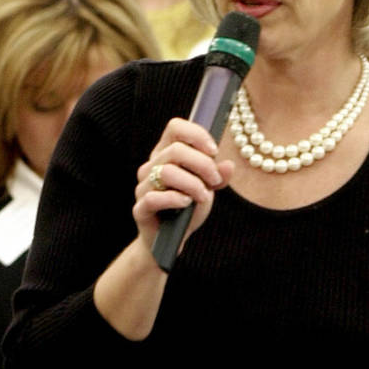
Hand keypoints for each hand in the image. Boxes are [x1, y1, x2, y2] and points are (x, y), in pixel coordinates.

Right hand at [133, 118, 232, 249]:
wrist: (171, 240)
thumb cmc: (187, 208)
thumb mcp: (207, 188)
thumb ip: (218, 175)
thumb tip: (228, 165)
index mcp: (165, 154)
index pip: (175, 128)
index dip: (196, 134)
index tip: (214, 150)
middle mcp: (151, 166)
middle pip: (175, 150)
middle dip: (202, 164)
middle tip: (215, 180)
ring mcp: (143, 187)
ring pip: (166, 172)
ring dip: (192, 184)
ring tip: (203, 196)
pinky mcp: (140, 208)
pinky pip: (153, 198)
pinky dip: (174, 199)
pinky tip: (186, 204)